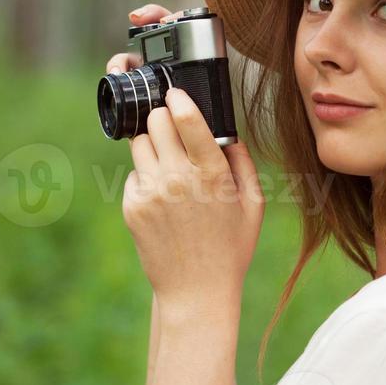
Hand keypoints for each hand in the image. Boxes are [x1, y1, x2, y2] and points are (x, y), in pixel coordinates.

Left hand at [114, 3, 264, 310]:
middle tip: (173, 128)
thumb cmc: (230, 249)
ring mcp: (151, 192)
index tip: (176, 93)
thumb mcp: (252, 205)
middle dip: (164, 119)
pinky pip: (134, 174)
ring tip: (170, 164)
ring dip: (153, 144)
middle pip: (156, 121)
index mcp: (211, 174)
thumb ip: (242, 164)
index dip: (179, 99)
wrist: (195, 291)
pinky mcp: (132, 206)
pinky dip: (146, 176)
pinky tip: (163, 198)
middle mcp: (178, 179)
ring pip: (140, 143)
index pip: (187, 119)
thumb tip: (227, 134)